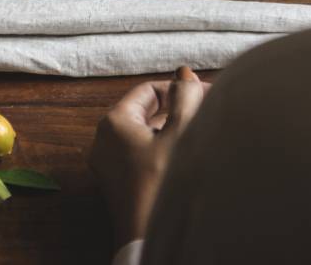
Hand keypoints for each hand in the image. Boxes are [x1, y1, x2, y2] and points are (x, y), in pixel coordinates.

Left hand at [89, 67, 209, 247]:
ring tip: (200, 136)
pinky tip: (184, 158)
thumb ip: (185, 97)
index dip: (179, 89)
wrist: (147, 237)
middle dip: (177, 110)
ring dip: (172, 131)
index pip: (149, 91)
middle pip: (145, 112)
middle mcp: (103, 140)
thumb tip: (184, 74)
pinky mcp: (118, 184)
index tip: (206, 95)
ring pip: (144, 135)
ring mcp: (108, 164)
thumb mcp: (181, 134)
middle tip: (207, 115)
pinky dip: (162, 150)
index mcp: (113, 122)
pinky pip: (140, 155)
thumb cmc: (163, 185)